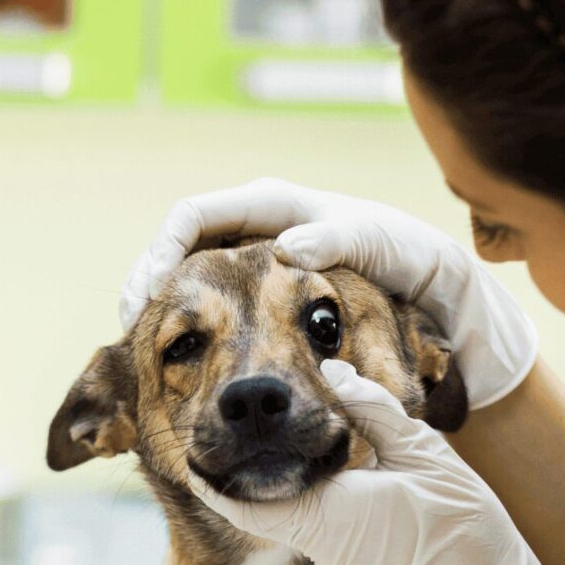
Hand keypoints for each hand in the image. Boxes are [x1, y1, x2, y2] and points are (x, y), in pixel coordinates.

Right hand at [121, 178, 537, 408]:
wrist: (435, 290)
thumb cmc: (409, 257)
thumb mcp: (379, 242)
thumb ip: (335, 239)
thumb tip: (287, 248)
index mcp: (273, 204)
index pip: (193, 215)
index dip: (162, 250)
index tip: (151, 289)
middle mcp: (254, 229)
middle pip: (176, 248)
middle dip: (145, 281)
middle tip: (129, 323)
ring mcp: (253, 263)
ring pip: (187, 279)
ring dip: (160, 307)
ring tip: (142, 343)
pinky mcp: (260, 298)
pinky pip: (211, 308)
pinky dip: (189, 329)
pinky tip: (179, 360)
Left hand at [191, 360, 564, 564]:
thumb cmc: (460, 520)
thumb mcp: (419, 450)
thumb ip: (370, 409)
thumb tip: (333, 371)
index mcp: (329, 515)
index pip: (248, 505)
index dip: (214, 483)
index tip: (193, 457)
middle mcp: (322, 548)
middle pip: (272, 506)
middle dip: (262, 472)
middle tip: (251, 432)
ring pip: (301, 517)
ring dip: (301, 486)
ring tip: (310, 444)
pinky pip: (325, 533)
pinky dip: (326, 504)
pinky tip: (351, 479)